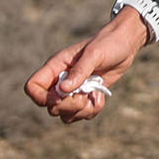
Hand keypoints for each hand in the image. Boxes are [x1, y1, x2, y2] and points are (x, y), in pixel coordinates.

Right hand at [23, 9, 149, 123]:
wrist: (125, 44)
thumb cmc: (108, 44)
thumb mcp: (94, 55)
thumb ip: (79, 71)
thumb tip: (63, 89)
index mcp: (55, 67)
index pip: (33, 87)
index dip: (41, 98)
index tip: (61, 97)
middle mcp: (60, 80)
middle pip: (49, 106)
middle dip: (67, 107)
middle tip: (84, 97)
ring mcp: (73, 90)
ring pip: (65, 114)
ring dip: (81, 112)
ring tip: (94, 96)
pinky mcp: (86, 96)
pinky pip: (81, 114)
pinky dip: (91, 111)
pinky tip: (100, 97)